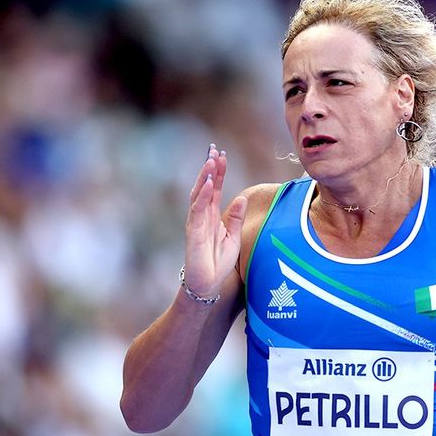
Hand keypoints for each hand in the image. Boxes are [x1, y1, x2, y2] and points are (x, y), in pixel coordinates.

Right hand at [183, 144, 246, 299]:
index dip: (219, 172)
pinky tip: (209, 183)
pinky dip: (203, 195)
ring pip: (200, 194)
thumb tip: (241, 198)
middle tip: (214, 150)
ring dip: (205, 177)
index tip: (222, 155)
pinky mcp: (194, 232)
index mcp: (212, 216)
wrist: (208, 285)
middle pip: (205, 186)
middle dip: (210, 168)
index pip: (215, 189)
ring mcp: (196, 222)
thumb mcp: (233, 237)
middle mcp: (202, 216)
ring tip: (211, 160)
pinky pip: (197, 210)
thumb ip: (236, 218)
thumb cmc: (218, 263)